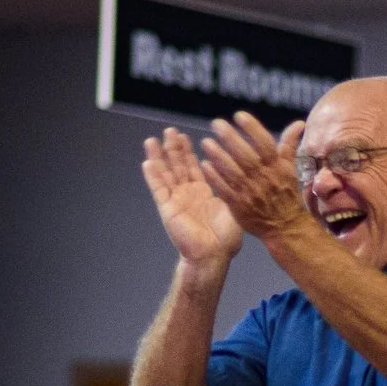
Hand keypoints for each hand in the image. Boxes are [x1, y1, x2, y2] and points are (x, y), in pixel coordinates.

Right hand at [141, 130, 245, 265]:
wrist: (214, 255)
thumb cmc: (227, 238)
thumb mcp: (233, 206)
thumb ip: (230, 187)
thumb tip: (239, 171)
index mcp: (203, 193)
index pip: (193, 167)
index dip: (188, 151)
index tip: (184, 135)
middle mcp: (187, 195)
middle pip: (177, 166)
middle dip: (173, 148)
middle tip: (169, 130)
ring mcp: (176, 201)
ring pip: (165, 174)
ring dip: (159, 157)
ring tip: (153, 140)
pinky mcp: (167, 209)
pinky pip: (158, 189)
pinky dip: (153, 176)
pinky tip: (148, 162)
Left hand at [196, 113, 313, 242]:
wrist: (286, 227)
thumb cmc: (287, 194)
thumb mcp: (290, 168)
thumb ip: (289, 144)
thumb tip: (299, 123)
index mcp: (277, 167)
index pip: (265, 143)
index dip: (252, 128)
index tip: (238, 115)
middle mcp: (264, 178)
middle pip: (246, 155)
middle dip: (230, 138)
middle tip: (216, 123)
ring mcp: (251, 193)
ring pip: (233, 172)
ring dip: (218, 156)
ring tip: (206, 142)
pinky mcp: (240, 206)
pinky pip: (225, 190)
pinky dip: (215, 178)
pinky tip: (205, 165)